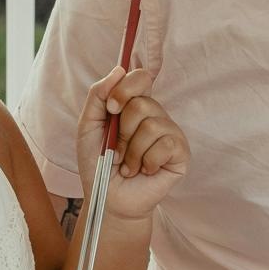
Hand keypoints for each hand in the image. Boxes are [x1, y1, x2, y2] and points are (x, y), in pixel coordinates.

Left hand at [75, 67, 189, 221]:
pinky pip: (165, 145)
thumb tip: (119, 70)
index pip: (140, 78)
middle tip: (116, 150)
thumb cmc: (98, 163)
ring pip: (152, 126)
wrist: (108, 198)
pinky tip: (144, 171)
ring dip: (131, 151)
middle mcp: (155, 116)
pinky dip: (146, 161)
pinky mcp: (180, 153)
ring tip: (127, 165)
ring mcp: (170, 134)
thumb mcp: (88, 126)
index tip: (111, 109)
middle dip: (122, 131)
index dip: (125, 89)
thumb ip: (98, 96)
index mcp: (134, 105)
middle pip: (142, 104)